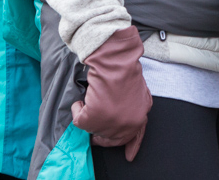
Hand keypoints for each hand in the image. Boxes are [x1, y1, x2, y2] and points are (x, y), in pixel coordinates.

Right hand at [70, 25, 151, 161]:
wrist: (115, 62)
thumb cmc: (126, 71)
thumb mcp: (140, 93)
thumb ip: (135, 109)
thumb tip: (122, 118)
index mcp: (140, 117)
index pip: (136, 136)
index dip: (131, 146)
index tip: (129, 156)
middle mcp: (126, 124)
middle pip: (112, 136)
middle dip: (102, 133)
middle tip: (95, 131)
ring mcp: (109, 123)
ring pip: (93, 127)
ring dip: (90, 114)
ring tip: (92, 99)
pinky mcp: (92, 118)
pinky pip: (79, 120)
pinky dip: (78, 108)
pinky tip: (83, 98)